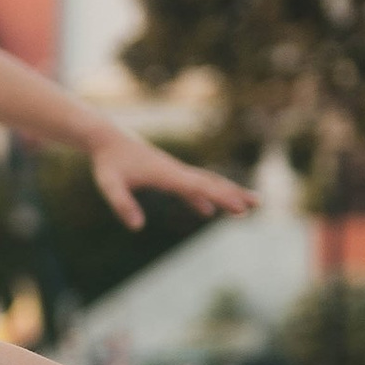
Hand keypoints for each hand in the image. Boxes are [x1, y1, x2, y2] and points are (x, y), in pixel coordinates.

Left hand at [87, 127, 251, 233]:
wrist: (106, 137)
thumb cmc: (107, 161)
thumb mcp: (110, 185)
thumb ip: (122, 205)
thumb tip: (137, 227)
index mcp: (167, 175)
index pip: (199, 188)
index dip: (221, 198)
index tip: (241, 208)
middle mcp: (175, 171)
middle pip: (211, 183)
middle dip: (234, 194)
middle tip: (258, 204)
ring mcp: (173, 171)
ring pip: (205, 183)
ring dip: (225, 193)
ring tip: (244, 206)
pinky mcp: (167, 173)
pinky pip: (189, 187)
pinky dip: (201, 198)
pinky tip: (206, 210)